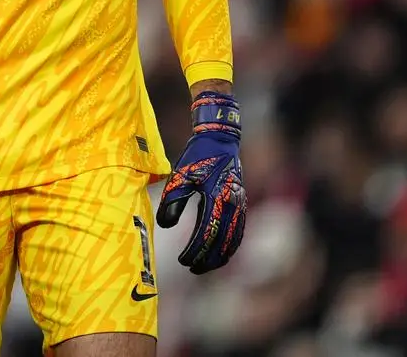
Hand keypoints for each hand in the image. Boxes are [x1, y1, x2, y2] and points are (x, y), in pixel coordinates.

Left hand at [156, 90, 246, 272]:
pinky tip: (221, 253)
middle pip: (222, 241)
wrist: (220, 139)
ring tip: (204, 266)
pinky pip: (239, 230)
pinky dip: (231, 245)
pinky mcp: (241, 202)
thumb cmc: (197, 157)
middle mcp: (232, 203)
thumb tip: (165, 225)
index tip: (182, 261)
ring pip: (233, 239)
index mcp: (216, 197)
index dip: (195, 250)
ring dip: (220, 255)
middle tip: (192, 268)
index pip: (206, 233)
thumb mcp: (180, 175)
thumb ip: (172, 200)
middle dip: (207, 258)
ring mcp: (240, 203)